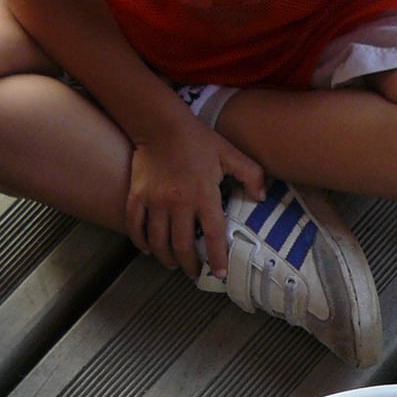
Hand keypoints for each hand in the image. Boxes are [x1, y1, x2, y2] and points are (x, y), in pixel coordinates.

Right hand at [126, 119, 263, 279]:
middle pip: (182, 245)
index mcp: (203, 194)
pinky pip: (136, 227)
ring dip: (166, 258)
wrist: (160, 123)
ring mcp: (155, 201)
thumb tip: (261, 198)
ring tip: (173, 265)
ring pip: (158, 241)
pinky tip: (149, 250)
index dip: (217, 257)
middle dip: (190, 264)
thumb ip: (250, 175)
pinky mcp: (137, 196)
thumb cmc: (197, 139)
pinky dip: (141, 242)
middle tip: (195, 272)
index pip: (213, 235)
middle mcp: (178, 202)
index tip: (219, 273)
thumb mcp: (229, 153)